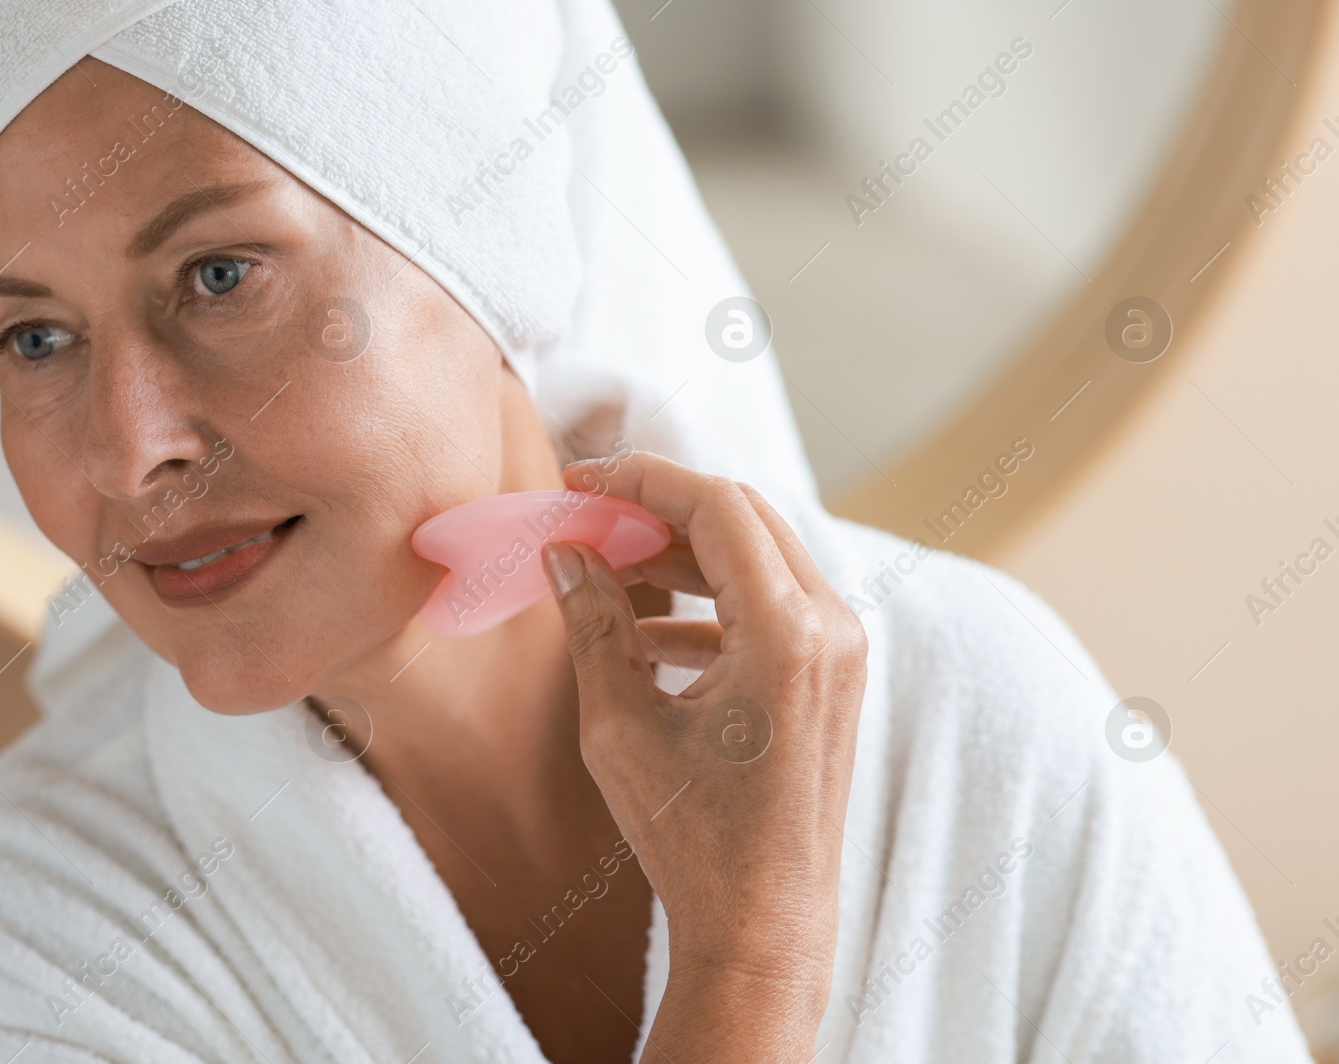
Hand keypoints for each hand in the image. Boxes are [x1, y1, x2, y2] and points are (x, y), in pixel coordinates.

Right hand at [541, 452, 867, 1055]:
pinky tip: (645, 636)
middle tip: (589, 515)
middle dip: (661, 506)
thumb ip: (594, 625)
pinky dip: (708, 601)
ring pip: (757, 556)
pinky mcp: (831, 675)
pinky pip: (769, 605)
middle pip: (744, 517)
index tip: (580, 481)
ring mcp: (841, 651)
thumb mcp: (623, 728)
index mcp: (788, 634)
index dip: (642, 479)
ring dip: (682, 552)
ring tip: (606, 568)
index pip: (717, 505)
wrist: (765, 927)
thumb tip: (564, 553)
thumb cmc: (695, 841)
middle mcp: (832, 628)